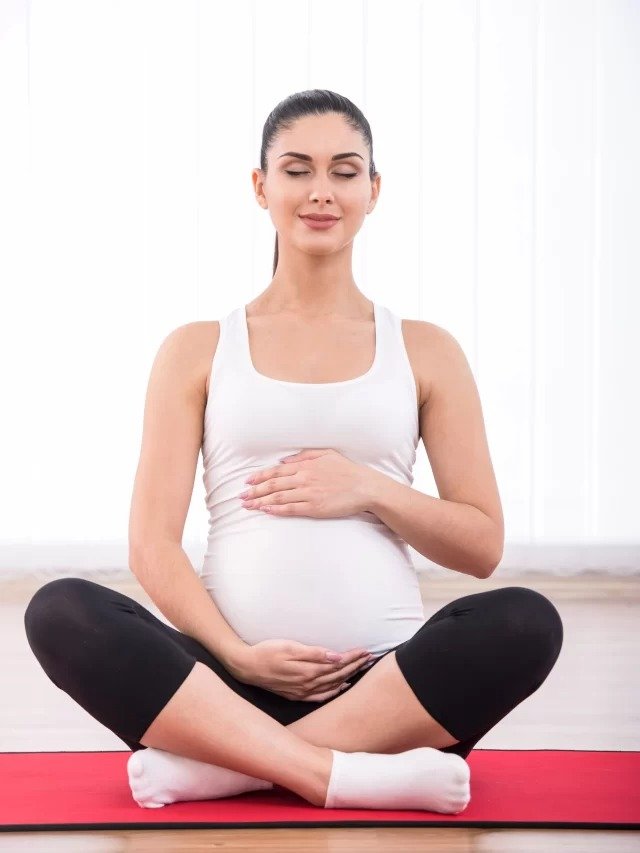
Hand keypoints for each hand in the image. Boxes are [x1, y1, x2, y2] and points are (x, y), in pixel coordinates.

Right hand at [228, 639, 373, 701]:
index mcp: (308, 670)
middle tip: (370, 658)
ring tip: (361, 669)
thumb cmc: (267, 652)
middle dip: (355, 666)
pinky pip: (320, 696)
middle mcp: (308, 684)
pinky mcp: (296, 695)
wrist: (246, 667)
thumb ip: (314, 653)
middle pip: (338, 675)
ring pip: (332, 685)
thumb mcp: (289, 647)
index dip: (353, 657)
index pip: (338, 664)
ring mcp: (302, 691)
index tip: (366, 651)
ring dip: (348, 677)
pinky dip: (334, 691)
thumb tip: (336, 657)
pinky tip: (341, 687)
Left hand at [239, 448, 377, 518]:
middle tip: (241, 497)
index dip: (260, 476)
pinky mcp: (314, 507)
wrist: (365, 487)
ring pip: (278, 497)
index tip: (248, 481)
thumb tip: (284, 459)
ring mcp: (308, 494)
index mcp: (306, 465)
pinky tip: (266, 511)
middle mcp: (304, 479)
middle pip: (273, 484)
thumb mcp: (326, 454)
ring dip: (261, 501)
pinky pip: (290, 509)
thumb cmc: (347, 470)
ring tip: (249, 506)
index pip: (277, 470)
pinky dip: (276, 510)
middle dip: (255, 491)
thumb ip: (304, 455)